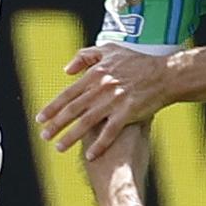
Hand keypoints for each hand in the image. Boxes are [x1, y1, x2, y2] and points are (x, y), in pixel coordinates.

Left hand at [36, 43, 175, 158]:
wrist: (164, 74)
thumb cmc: (138, 62)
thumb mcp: (110, 50)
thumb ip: (85, 56)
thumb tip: (67, 70)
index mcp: (95, 75)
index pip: (68, 94)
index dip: (52, 107)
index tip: (40, 119)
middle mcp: (101, 89)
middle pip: (73, 110)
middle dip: (56, 125)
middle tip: (44, 136)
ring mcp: (114, 102)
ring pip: (86, 122)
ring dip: (71, 137)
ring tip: (59, 147)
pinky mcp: (128, 113)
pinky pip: (110, 132)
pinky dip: (99, 145)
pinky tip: (90, 155)